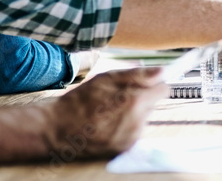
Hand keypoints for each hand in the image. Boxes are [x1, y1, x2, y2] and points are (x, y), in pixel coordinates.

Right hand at [44, 67, 166, 159]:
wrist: (58, 129)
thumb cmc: (81, 100)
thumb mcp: (107, 79)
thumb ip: (138, 75)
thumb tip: (163, 72)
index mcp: (135, 102)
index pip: (163, 90)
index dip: (153, 84)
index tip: (144, 84)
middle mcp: (137, 122)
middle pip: (153, 104)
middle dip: (141, 98)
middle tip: (118, 97)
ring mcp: (131, 138)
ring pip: (144, 118)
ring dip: (134, 113)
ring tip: (110, 111)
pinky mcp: (124, 148)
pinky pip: (134, 131)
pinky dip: (126, 126)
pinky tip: (108, 123)